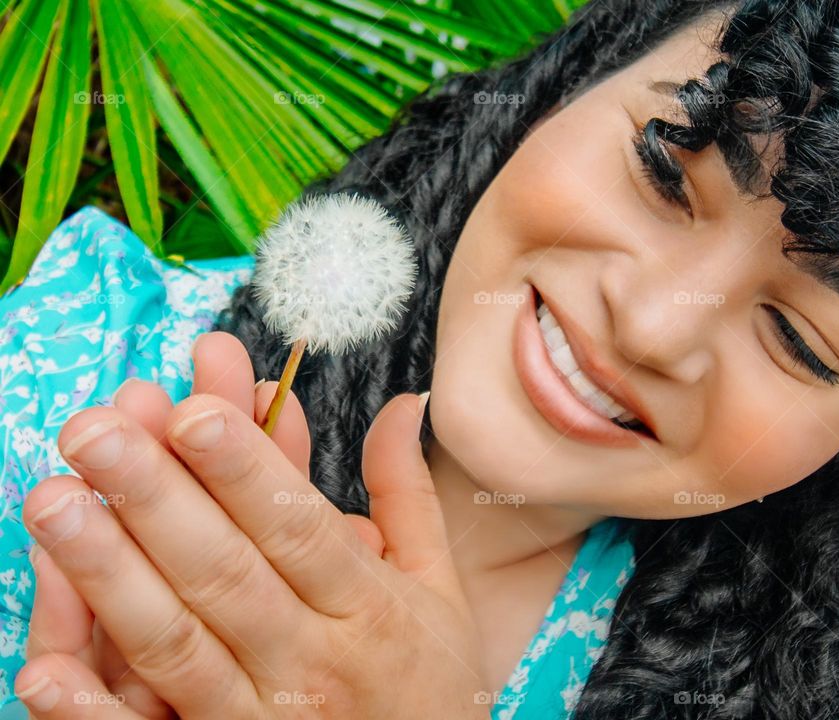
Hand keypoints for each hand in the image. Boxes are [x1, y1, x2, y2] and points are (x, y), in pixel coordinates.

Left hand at [18, 341, 484, 717]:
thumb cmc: (432, 683)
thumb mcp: (438, 585)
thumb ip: (407, 493)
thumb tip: (405, 403)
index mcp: (368, 604)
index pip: (297, 525)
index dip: (244, 469)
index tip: (192, 411)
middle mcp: (312, 659)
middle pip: (225, 570)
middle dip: (156, 496)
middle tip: (95, 431)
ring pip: (177, 643)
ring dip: (110, 573)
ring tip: (57, 503)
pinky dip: (96, 713)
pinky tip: (47, 669)